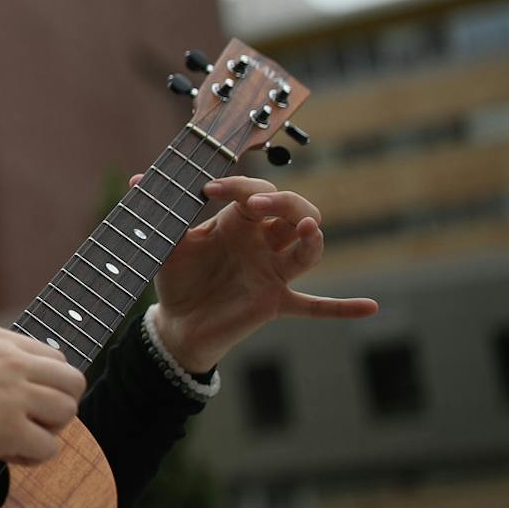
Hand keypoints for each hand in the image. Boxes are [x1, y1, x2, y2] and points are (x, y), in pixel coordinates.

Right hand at [0, 324, 87, 465]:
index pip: (54, 357)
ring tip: (19, 438)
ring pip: (67, 412)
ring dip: (48, 430)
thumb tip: (2, 379)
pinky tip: (8, 454)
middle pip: (73, 381)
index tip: (24, 399)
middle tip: (32, 420)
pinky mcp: (8, 429)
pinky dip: (34, 456)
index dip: (46, 383)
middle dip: (59, 404)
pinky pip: (49, 447)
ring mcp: (13, 394)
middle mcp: (12, 361)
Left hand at [129, 172, 378, 372]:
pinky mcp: (275, 302)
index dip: (239, 186)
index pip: (255, 192)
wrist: (175, 324)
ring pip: (309, 249)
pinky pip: (315, 306)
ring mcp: (273, 273)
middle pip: (294, 211)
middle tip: (253, 204)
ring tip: (307, 227)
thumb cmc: (177, 278)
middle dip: (281, 202)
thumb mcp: (166, 245)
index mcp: (239, 223)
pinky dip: (341, 308)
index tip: (208, 189)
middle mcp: (262, 243)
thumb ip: (159, 215)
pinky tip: (371, 307)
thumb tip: (137, 183)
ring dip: (311, 238)